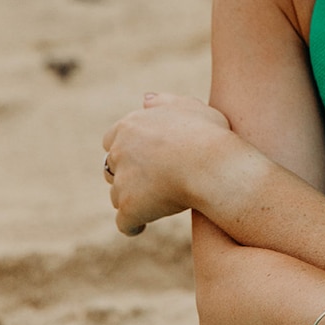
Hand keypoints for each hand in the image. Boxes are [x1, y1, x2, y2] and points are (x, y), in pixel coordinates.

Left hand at [102, 93, 230, 235]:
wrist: (213, 165)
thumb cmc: (209, 134)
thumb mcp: (190, 107)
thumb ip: (165, 102)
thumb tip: (145, 99)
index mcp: (130, 126)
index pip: (112, 140)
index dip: (130, 151)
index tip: (147, 159)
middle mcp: (119, 151)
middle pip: (112, 168)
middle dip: (127, 175)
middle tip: (152, 182)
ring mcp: (122, 181)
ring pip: (117, 195)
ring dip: (131, 199)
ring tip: (153, 203)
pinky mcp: (130, 207)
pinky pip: (125, 222)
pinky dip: (133, 224)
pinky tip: (142, 225)